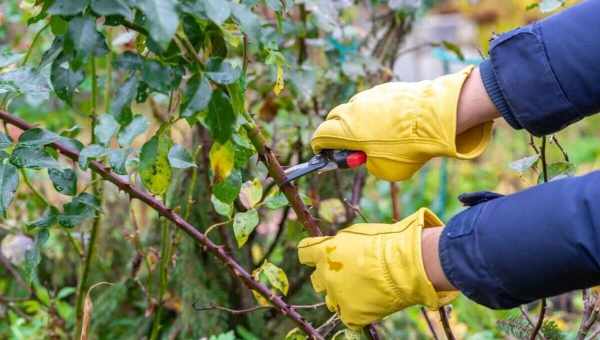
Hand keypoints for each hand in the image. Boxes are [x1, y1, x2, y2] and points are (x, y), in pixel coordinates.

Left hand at [298, 208, 457, 328]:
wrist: (406, 264)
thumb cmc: (386, 242)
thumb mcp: (356, 233)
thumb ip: (339, 243)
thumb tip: (334, 247)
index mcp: (324, 252)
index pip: (304, 253)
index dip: (312, 254)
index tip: (320, 255)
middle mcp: (326, 275)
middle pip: (316, 279)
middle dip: (328, 275)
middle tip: (347, 273)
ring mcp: (337, 296)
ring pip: (330, 299)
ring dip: (341, 293)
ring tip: (362, 288)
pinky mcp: (351, 314)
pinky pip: (346, 315)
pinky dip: (355, 310)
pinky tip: (369, 301)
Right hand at [311, 66, 493, 180]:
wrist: (437, 118)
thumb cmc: (408, 148)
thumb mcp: (384, 170)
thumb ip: (369, 163)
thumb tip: (368, 155)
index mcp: (346, 130)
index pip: (320, 136)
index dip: (321, 146)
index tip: (325, 153)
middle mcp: (353, 109)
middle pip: (334, 119)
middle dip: (337, 133)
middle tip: (351, 146)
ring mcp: (370, 96)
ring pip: (355, 109)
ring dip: (359, 121)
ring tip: (379, 136)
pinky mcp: (387, 89)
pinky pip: (375, 102)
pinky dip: (378, 113)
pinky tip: (395, 123)